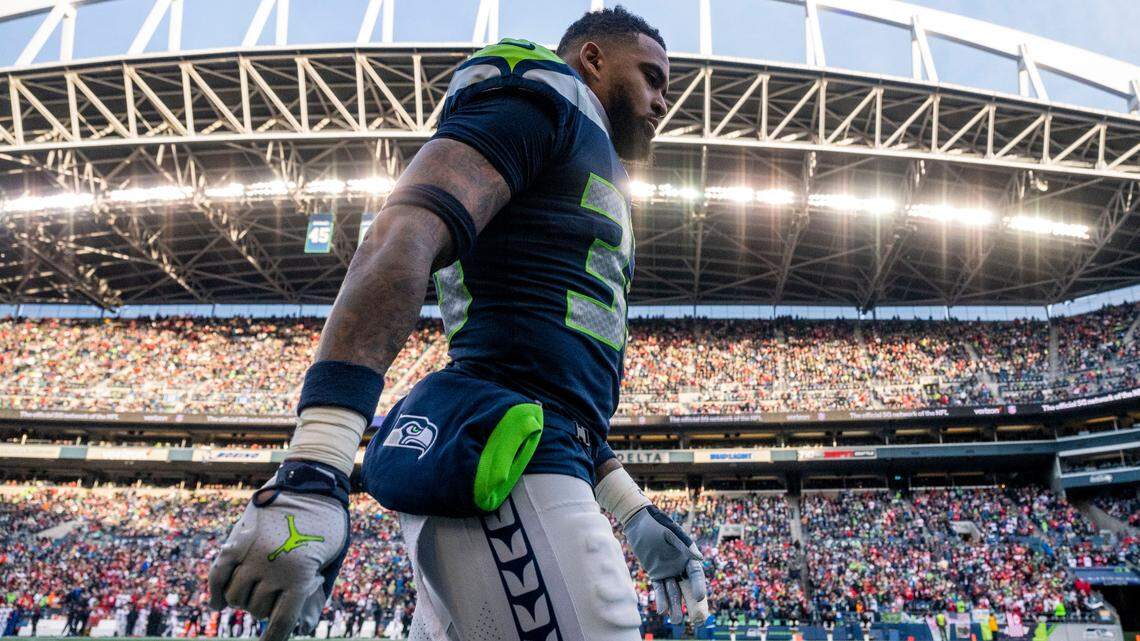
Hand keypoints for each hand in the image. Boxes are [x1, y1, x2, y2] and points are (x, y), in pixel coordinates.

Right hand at [208, 460, 350, 640]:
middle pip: (258, 610)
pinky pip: (217, 576)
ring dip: (244, 600)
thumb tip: (303, 626)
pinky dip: (215, 593)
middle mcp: (272, 569)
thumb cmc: (326, 524)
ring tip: (255, 593)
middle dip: (266, 609)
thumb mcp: (330, 558)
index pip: (280, 623)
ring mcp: (251, 555)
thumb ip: (314, 590)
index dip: (274, 640)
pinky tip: (218, 604)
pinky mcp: (236, 541)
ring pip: (236, 597)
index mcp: (299, 576)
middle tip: (275, 597)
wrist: (310, 483)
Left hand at [623, 505, 709, 624]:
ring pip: (673, 592)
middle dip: (691, 604)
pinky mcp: (655, 573)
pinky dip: (661, 599)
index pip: (695, 574)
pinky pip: (659, 588)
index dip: (698, 586)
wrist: (638, 521)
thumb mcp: (670, 531)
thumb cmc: (657, 522)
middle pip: (687, 588)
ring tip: (675, 621)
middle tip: (695, 619)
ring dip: (675, 606)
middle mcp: (680, 566)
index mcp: (688, 556)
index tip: (699, 597)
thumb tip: (700, 558)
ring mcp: (668, 571)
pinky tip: (662, 611)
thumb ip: (684, 544)